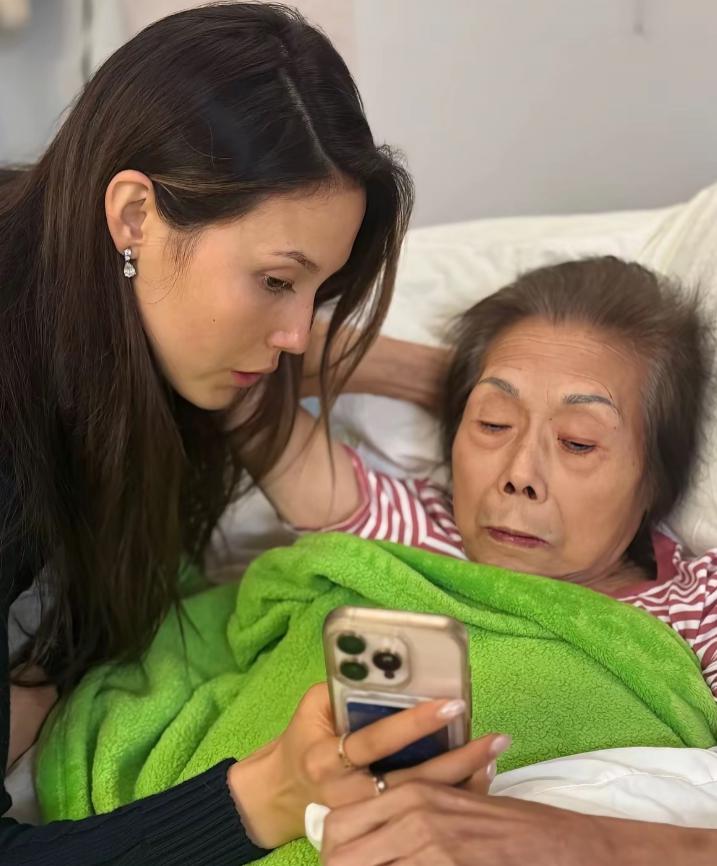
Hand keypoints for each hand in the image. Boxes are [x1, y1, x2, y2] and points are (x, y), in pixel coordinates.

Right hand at [228, 683, 509, 848]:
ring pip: (422, 802)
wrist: (286, 789)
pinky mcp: (382, 825)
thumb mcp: (314, 705)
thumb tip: (392, 668)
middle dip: (455, 758)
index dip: (413, 724)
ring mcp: (367, 815)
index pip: (374, 741)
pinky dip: (455, 793)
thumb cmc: (307, 736)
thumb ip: (346, 689)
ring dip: (462, 778)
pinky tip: (480, 774)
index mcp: (327, 759)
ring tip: (493, 752)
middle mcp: (348, 793)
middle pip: (411, 780)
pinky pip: (424, 813)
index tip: (450, 704)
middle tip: (492, 737)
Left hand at [321, 787, 617, 865]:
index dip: (332, 852)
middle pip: (339, 854)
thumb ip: (409, 816)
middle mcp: (413, 813)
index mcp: (409, 792)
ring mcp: (431, 845)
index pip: (337, 823)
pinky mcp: (448, 865)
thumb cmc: (505, 828)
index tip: (340, 861)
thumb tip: (362, 837)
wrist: (560, 845)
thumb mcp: (452, 807)